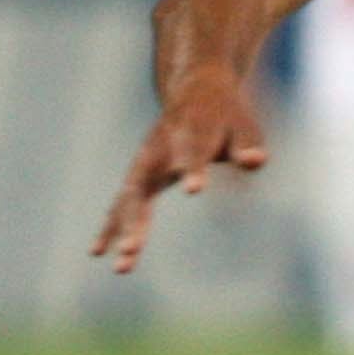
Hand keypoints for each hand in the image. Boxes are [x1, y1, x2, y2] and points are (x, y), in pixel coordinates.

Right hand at [94, 61, 266, 273]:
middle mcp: (157, 149)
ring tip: (121, 266)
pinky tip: (98, 252)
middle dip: (136, 220)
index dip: (193, 169)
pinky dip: (111, 226)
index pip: (192, 152)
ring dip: (122, 232)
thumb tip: (256, 161)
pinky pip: (121, 204)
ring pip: (127, 201)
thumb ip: (248, 145)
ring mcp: (143, 163)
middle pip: (142, 188)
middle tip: (133, 250)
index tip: (195, 190)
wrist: (195, 88)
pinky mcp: (138, 176)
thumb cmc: (225, 115)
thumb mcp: (243, 127)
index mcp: (189, 132)